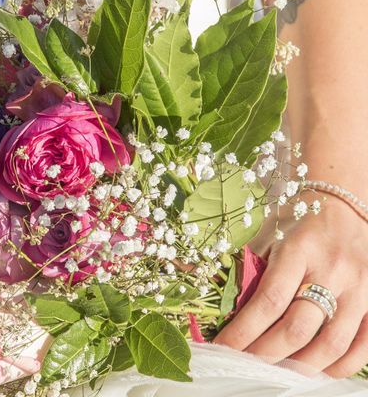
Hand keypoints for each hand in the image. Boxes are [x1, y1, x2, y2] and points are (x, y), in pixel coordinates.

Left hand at [214, 197, 367, 376]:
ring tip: (273, 371)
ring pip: (332, 343)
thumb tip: (224, 311)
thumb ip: (249, 272)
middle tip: (242, 363)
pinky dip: (339, 366)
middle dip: (265, 353)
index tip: (222, 346)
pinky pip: (363, 346)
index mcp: (299, 250)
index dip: (244, 330)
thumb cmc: (296, 223)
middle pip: (298, 327)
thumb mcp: (267, 238)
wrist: (343, 205)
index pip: (269, 301)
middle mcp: (333, 270)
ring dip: (298, 366)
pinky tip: (315, 370)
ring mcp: (361, 288)